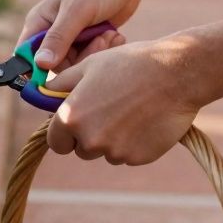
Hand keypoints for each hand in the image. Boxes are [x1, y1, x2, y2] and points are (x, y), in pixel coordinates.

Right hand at [18, 0, 143, 70]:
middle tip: (99, 42)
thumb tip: (40, 64)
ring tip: (109, 35)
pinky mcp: (87, 40)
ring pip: (75, 63)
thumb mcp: (78, 12)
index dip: (38, 68)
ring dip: (95, 53)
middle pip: (55, 64)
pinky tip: (114, 36)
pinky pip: (90, 57)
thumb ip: (59, 38)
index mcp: (39, 21)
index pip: (26, 54)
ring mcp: (70, 36)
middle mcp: (51, 31)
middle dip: (79, 59)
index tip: (61, 74)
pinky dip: (103, 50)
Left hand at [44, 38, 201, 164]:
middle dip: (89, 136)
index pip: (56, 141)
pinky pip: (128, 155)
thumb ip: (61, 85)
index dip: (64, 133)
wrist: (176, 73)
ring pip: (106, 153)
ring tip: (130, 112)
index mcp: (71, 118)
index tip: (76, 124)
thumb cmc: (130, 64)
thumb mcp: (88, 66)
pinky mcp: (138, 158)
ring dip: (112, 140)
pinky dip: (133, 143)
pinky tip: (145, 120)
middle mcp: (90, 140)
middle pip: (81, 150)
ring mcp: (115, 152)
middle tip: (108, 111)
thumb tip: (45, 94)